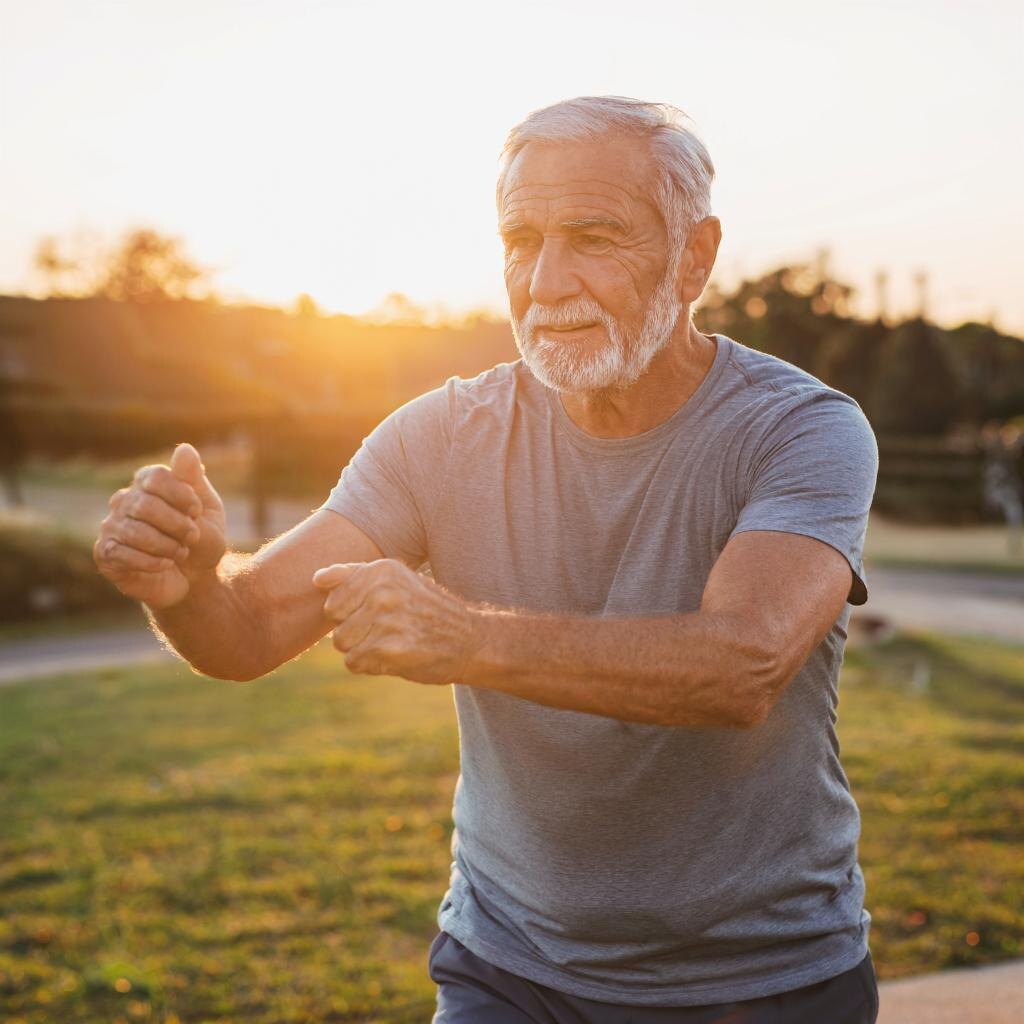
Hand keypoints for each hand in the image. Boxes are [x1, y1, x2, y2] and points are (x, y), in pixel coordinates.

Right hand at [94, 442, 226, 608]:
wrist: (194, 577)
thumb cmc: (200, 538)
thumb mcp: (206, 508)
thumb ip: (193, 480)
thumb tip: (185, 448)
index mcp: (147, 483)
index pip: (156, 477)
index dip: (181, 494)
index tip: (197, 511)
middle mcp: (124, 500)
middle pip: (145, 505)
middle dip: (177, 524)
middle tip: (193, 537)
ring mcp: (111, 526)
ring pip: (135, 532)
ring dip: (167, 546)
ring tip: (180, 553)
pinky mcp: (105, 554)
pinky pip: (123, 554)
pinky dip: (152, 562)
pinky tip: (165, 564)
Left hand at [313, 559, 478, 684]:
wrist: (471, 640)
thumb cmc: (428, 611)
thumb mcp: (397, 580)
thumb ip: (354, 575)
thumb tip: (316, 578)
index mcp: (382, 570)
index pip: (332, 600)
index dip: (350, 614)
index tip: (379, 614)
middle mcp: (383, 591)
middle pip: (335, 624)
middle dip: (355, 633)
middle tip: (388, 631)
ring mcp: (387, 620)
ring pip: (342, 645)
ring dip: (363, 650)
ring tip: (392, 643)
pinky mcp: (390, 649)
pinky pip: (355, 663)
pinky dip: (372, 666)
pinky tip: (397, 657)